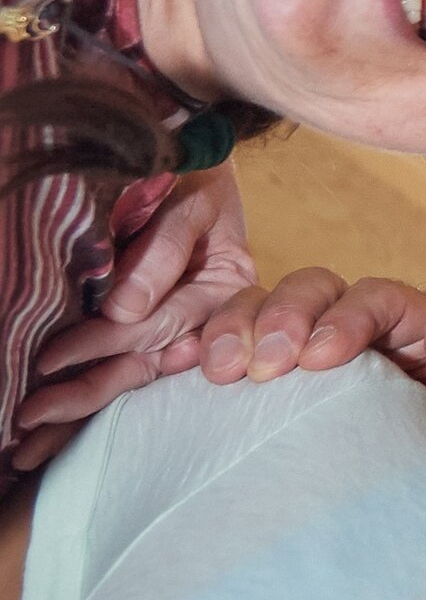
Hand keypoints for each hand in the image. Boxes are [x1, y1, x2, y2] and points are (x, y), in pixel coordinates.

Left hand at [11, 165, 257, 467]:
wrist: (191, 154)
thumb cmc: (193, 170)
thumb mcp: (191, 198)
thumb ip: (166, 247)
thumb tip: (124, 310)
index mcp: (222, 286)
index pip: (157, 324)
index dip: (103, 343)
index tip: (50, 359)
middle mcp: (203, 315)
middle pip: (142, 364)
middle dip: (84, 394)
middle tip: (29, 419)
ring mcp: (180, 328)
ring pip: (131, 376)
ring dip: (81, 411)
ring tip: (29, 446)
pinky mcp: (158, 335)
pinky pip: (125, 371)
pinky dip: (89, 396)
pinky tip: (53, 428)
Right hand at [196, 269, 425, 434]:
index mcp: (415, 330)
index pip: (379, 298)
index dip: (347, 315)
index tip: (317, 357)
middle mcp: (359, 331)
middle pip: (314, 290)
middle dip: (283, 315)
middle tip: (260, 365)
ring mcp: (310, 355)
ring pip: (265, 309)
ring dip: (236, 328)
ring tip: (219, 372)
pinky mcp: (273, 387)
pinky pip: (230, 348)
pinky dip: (203, 347)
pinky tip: (184, 371)